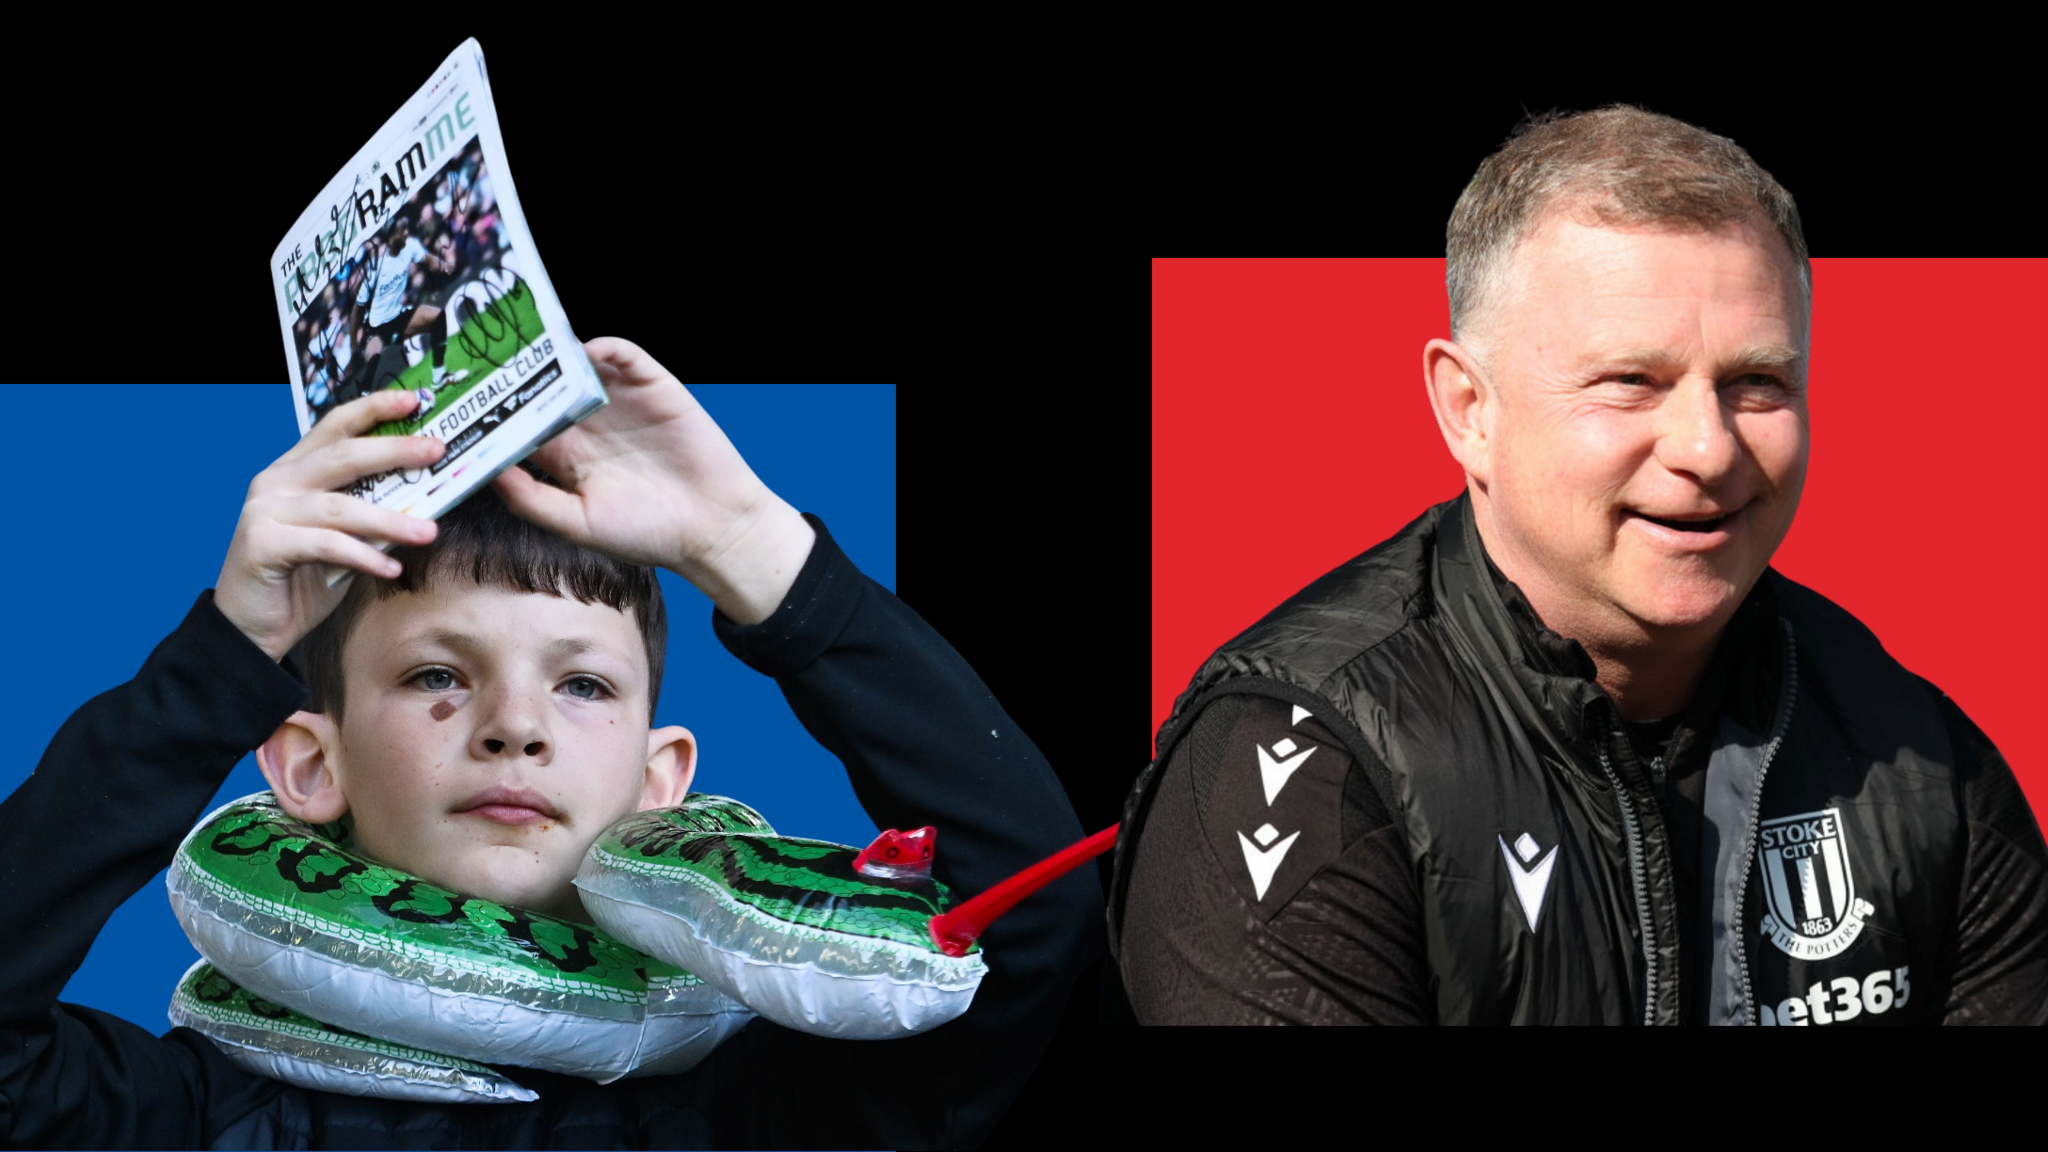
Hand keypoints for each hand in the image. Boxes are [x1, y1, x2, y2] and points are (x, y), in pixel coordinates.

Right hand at [215, 389, 445, 659]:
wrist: (251, 628)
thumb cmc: (302, 579)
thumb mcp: (343, 538)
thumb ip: (369, 512)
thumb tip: (427, 496)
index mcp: (295, 470)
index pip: (335, 426)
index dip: (373, 409)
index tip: (413, 399)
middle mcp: (276, 481)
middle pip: (343, 456)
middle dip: (394, 450)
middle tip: (437, 450)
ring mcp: (264, 511)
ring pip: (340, 506)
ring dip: (391, 520)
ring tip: (429, 531)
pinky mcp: (261, 544)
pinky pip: (325, 545)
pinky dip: (362, 555)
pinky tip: (390, 567)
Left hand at [492, 338, 814, 623]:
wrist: (712, 528)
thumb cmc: (647, 534)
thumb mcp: (577, 524)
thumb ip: (530, 499)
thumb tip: (486, 468)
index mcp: (565, 458)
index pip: (519, 424)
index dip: (492, 412)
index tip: (459, 399)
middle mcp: (588, 425)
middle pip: (542, 387)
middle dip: (515, 370)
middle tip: (483, 350)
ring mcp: (621, 404)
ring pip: (579, 366)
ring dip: (555, 354)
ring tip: (529, 340)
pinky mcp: (655, 388)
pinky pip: (627, 357)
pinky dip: (606, 348)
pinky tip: (588, 350)